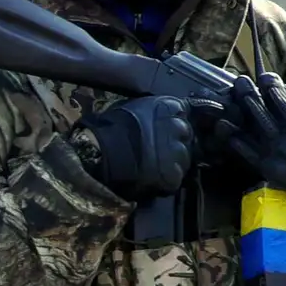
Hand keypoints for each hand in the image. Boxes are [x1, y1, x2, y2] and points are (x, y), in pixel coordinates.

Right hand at [74, 93, 195, 201]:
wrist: (98, 153)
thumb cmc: (110, 127)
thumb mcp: (132, 107)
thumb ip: (151, 112)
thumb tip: (156, 117)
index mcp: (169, 107)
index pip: (182, 113)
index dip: (172, 123)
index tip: (162, 130)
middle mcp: (179, 127)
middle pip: (186, 136)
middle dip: (175, 142)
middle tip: (157, 149)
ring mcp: (177, 152)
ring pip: (184, 158)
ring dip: (173, 161)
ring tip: (153, 165)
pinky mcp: (172, 174)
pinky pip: (175, 177)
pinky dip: (166, 178)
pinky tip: (152, 177)